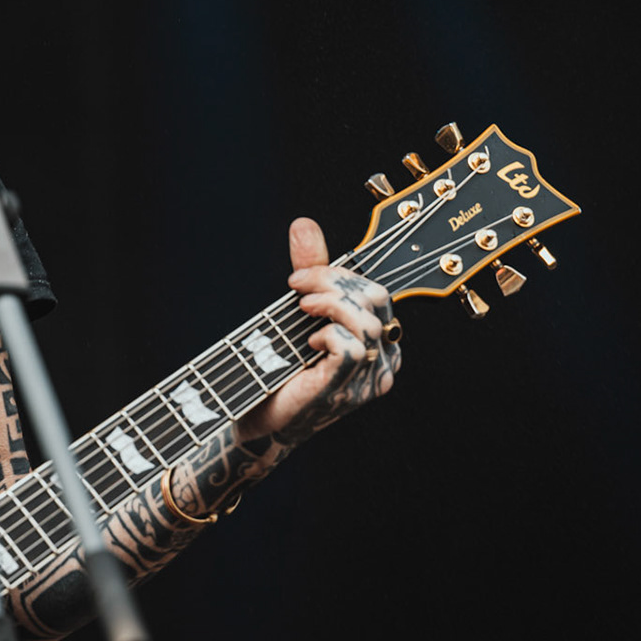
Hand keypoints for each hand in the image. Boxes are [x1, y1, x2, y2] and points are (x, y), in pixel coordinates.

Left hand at [236, 217, 399, 449]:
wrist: (256, 417)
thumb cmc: (281, 366)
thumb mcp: (299, 308)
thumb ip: (310, 269)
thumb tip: (304, 223)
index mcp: (380, 342)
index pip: (377, 292)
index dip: (340, 275)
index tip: (299, 278)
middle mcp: (384, 362)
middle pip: (376, 298)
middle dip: (331, 281)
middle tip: (295, 288)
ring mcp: (366, 381)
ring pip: (367, 320)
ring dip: (327, 303)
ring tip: (300, 310)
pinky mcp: (343, 391)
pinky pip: (352, 348)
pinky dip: (327, 333)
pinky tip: (308, 341)